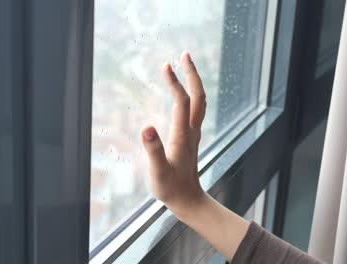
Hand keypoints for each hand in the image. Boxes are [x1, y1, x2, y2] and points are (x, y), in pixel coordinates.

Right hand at [140, 51, 206, 217]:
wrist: (188, 200)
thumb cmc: (171, 188)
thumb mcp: (158, 172)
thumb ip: (152, 150)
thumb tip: (146, 127)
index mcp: (182, 135)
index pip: (181, 102)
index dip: (174, 83)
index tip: (165, 66)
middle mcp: (191, 130)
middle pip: (198, 96)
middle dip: (192, 74)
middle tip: (184, 54)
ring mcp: (194, 133)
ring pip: (200, 102)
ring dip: (195, 82)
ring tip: (186, 65)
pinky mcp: (192, 137)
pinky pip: (196, 109)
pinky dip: (193, 94)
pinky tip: (186, 93)